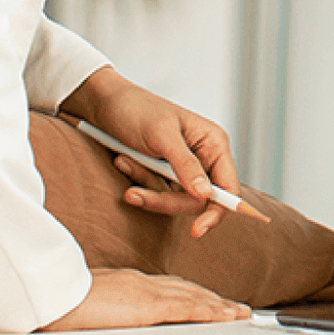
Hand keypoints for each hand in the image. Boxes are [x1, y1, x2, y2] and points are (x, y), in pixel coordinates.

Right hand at [40, 266, 246, 330]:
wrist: (50, 300)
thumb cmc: (58, 304)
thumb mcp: (83, 304)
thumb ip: (101, 307)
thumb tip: (103, 317)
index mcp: (126, 282)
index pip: (167, 287)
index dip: (190, 293)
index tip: (205, 299)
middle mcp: (141, 283)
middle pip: (186, 290)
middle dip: (212, 299)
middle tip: (234, 308)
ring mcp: (146, 292)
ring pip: (194, 297)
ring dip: (219, 306)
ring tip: (239, 314)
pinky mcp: (148, 306)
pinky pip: (189, 309)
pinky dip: (212, 312)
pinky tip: (227, 317)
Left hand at [65, 67, 237, 238]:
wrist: (104, 103)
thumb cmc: (136, 109)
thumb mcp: (161, 135)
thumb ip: (185, 165)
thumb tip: (206, 195)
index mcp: (213, 143)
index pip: (228, 187)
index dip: (217, 211)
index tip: (196, 231)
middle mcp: (203, 157)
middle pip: (197, 200)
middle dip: (164, 198)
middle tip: (135, 194)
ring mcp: (183, 168)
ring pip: (173, 199)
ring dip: (146, 185)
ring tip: (123, 162)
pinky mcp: (163, 174)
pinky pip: (156, 192)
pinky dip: (138, 181)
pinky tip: (123, 161)